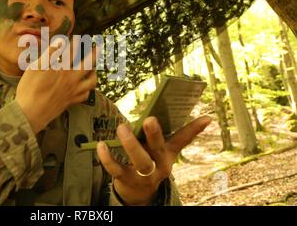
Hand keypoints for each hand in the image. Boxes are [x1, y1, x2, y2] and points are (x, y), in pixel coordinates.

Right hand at [16, 38, 97, 133]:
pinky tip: (86, 87)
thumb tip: (60, 42)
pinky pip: (85, 95)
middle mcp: (71, 80)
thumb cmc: (30, 89)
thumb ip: (50, 54)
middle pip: (88, 65)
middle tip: (98, 48)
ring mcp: (72, 92)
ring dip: (94, 73)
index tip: (77, 37)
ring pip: (91, 82)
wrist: (30, 113)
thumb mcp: (36, 67)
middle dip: (94, 55)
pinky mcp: (70, 102)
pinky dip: (88, 90)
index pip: (72, 52)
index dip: (75, 43)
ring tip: (94, 69)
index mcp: (62, 69)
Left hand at [97, 116, 211, 204]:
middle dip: (155, 135)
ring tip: (121, 127)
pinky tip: (101, 145)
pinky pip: (116, 169)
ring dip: (130, 144)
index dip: (194, 129)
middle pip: (158, 150)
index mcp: (167, 155)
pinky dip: (107, 158)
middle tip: (149, 118)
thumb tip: (201, 118)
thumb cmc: (150, 162)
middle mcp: (158, 165)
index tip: (207, 117)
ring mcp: (143, 175)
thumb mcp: (163, 151)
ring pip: (139, 161)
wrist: (138, 193)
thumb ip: (174, 135)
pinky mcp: (125, 180)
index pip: (183, 140)